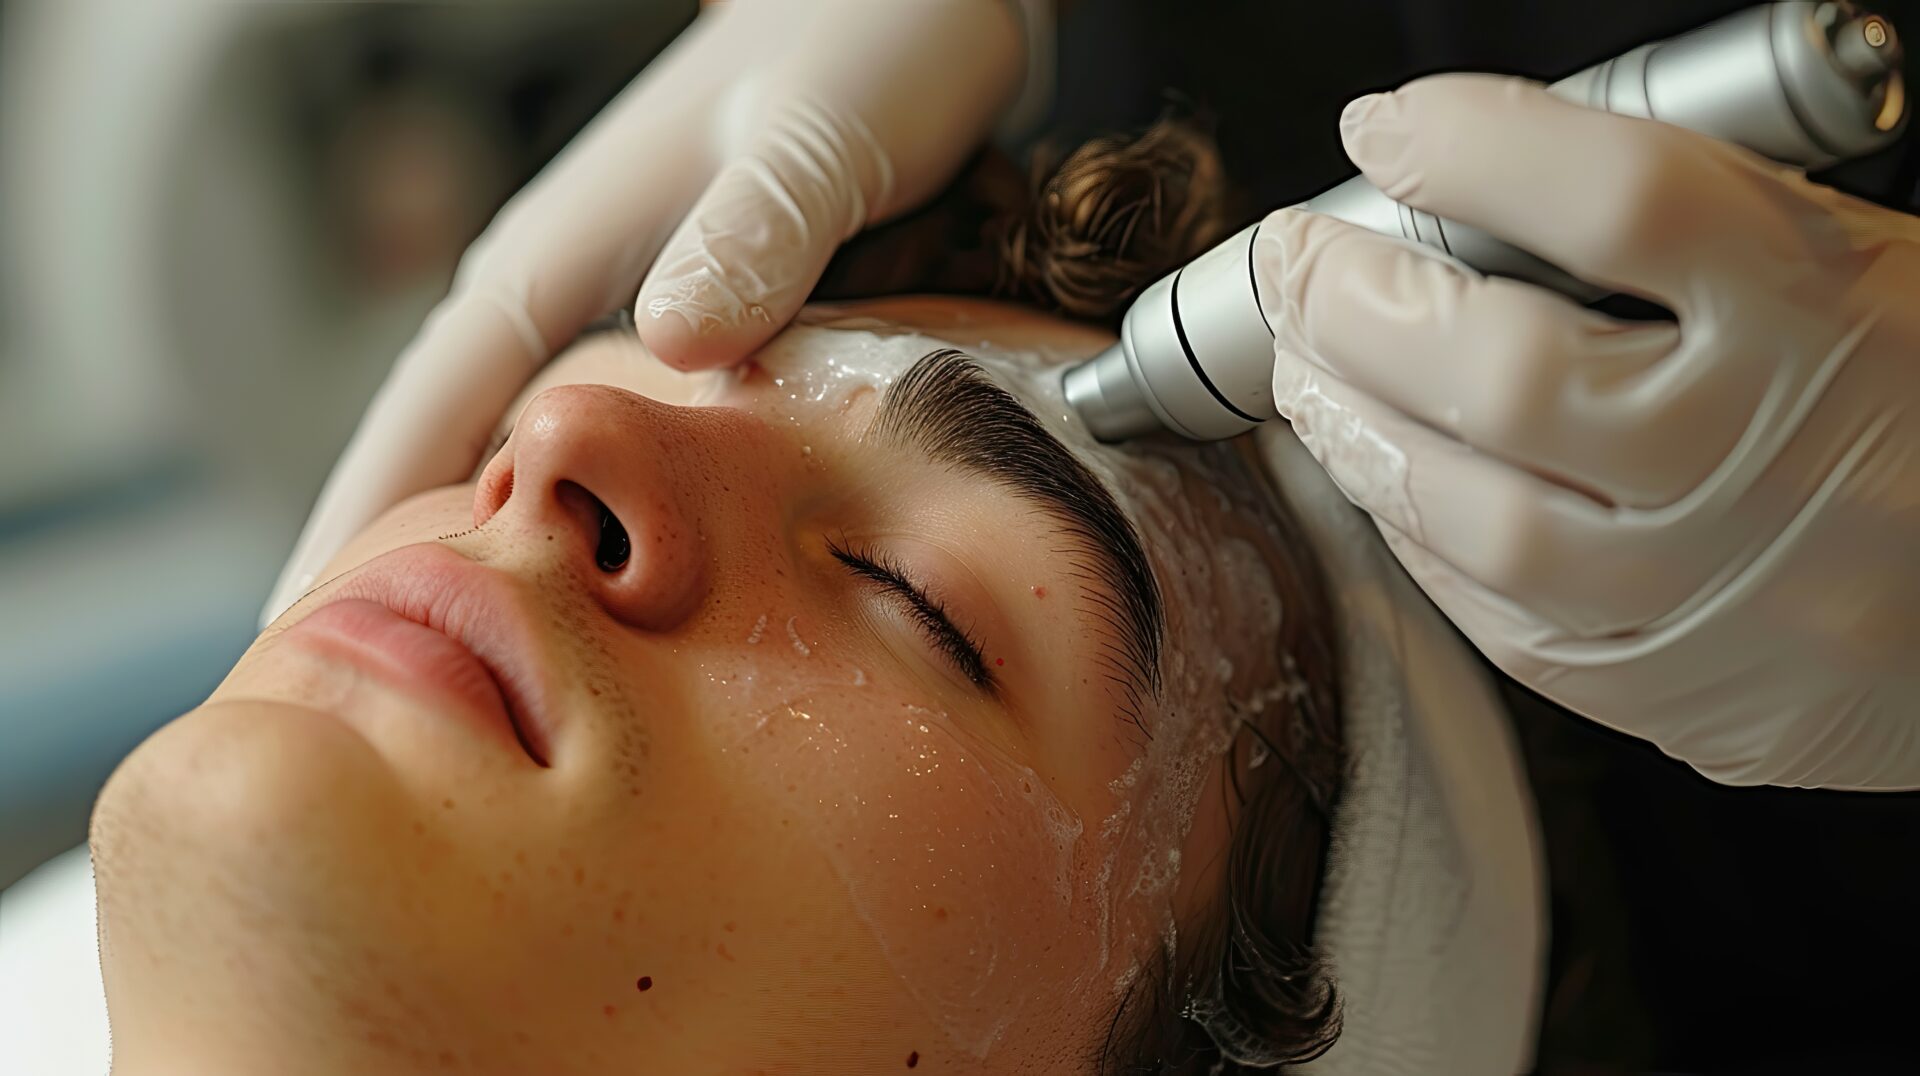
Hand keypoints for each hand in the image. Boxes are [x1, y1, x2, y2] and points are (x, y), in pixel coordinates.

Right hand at [261, 0, 1028, 624]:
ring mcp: (625, 315)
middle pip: (447, 457)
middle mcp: (570, 292)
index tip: (293, 639)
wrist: (908, 1)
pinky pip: (608, 453)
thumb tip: (672, 346)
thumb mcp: (814, 138)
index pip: (425, 413)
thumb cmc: (864, 45)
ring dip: (488, 565)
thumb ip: (749, 233)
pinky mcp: (689, 332)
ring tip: (457, 690)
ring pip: (524, 465)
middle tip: (356, 712)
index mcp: (560, 254)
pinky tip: (595, 605)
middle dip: (397, 574)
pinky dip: (582, 528)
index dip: (357, 528)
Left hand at [1257, 74, 1919, 789]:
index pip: (1623, 199)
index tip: (1389, 131)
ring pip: (1477, 515)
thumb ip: (1696, 226)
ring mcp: (1718, 589)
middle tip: (1297, 265)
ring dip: (1354, 430)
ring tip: (1310, 371)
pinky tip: (1384, 479)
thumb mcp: (1856, 271)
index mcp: (1832, 311)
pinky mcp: (1678, 689)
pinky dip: (1416, 537)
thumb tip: (1473, 182)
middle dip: (1356, 305)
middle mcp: (1769, 455)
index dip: (1474, 150)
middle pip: (1505, 370)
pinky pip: (1502, 618)